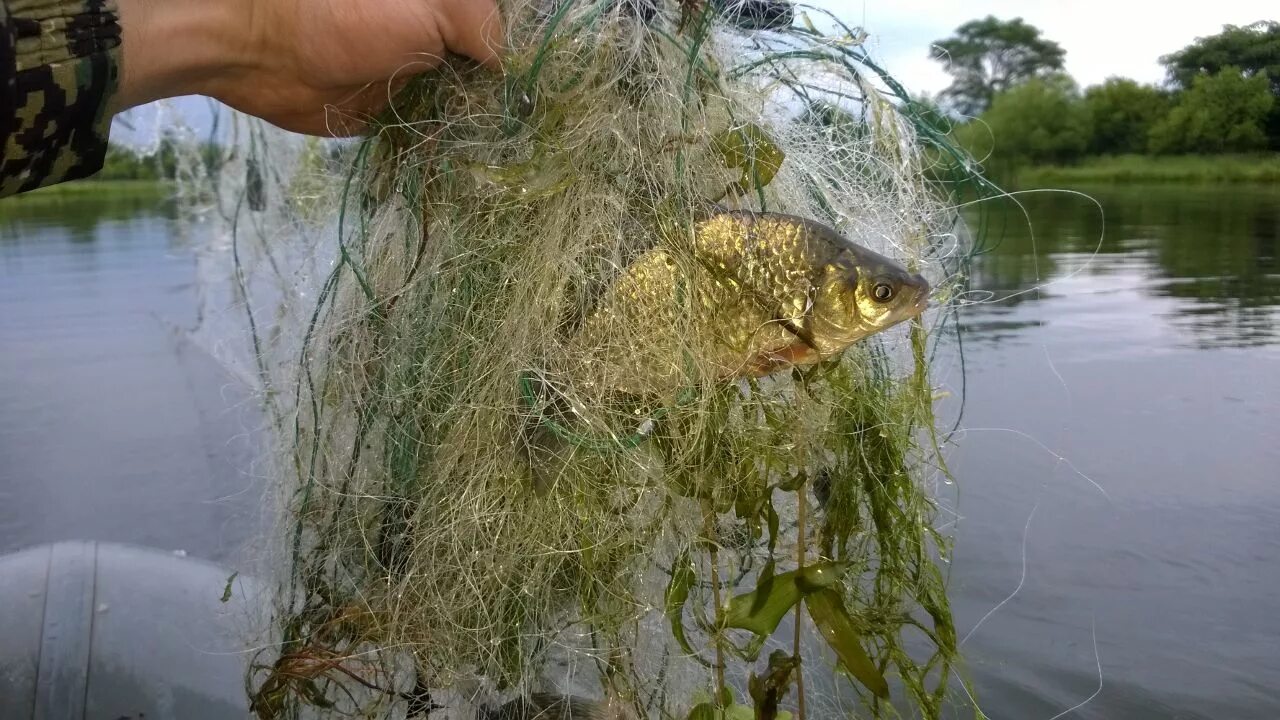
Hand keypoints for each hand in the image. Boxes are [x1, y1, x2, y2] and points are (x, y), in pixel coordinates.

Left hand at [113, 0, 503, 135]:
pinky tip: (470, 159)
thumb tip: (507, 66)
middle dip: (506, 95)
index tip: (543, 90)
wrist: (260, 48)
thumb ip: (483, 27)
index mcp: (446, 4)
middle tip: (530, 127)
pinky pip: (433, 130)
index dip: (524, 57)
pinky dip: (449, 145)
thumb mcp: (433, 7)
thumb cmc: (342, 13)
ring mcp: (415, 72)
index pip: (502, 30)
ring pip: (466, 102)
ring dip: (481, 125)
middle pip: (489, 68)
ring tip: (507, 149)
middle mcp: (436, 34)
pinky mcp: (392, 110)